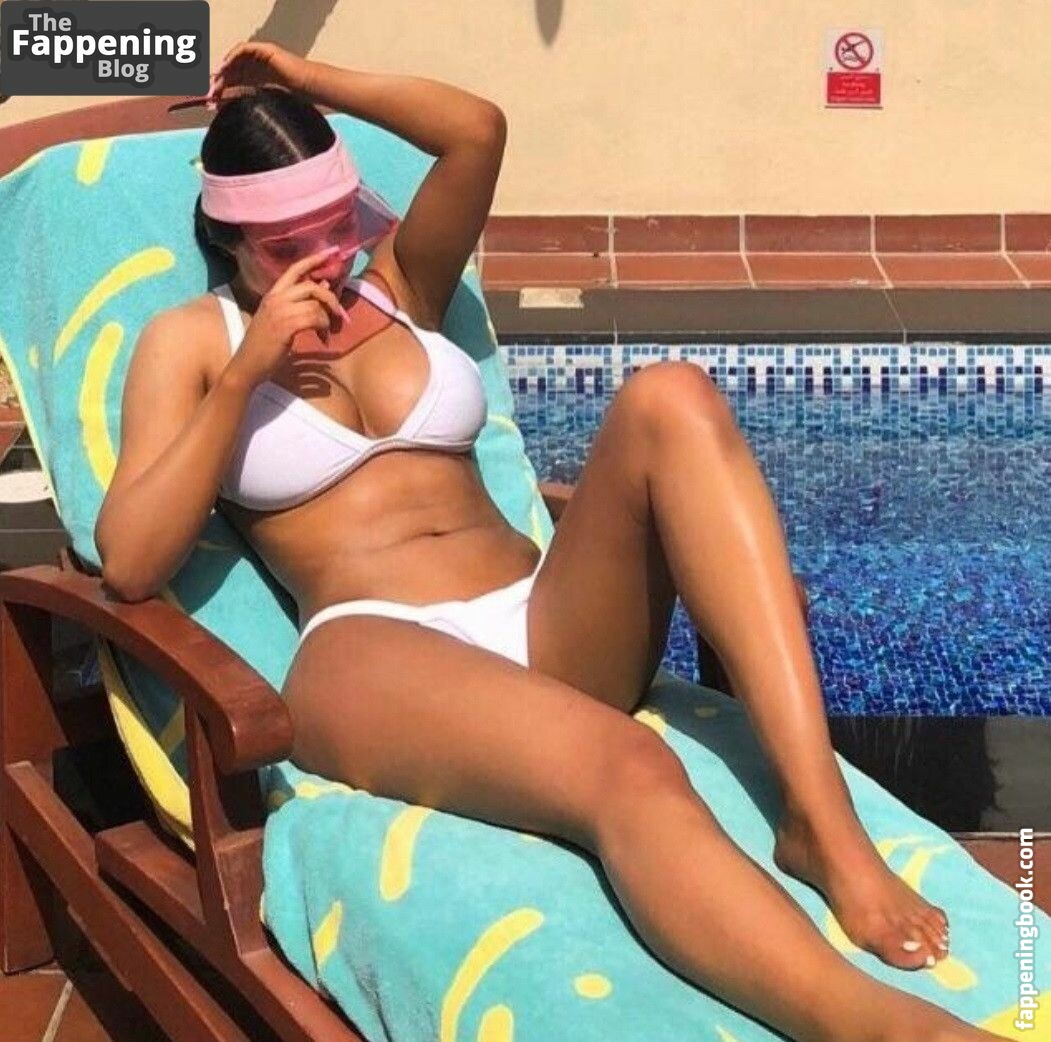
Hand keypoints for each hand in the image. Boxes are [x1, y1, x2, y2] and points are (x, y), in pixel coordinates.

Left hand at [206, 41, 309, 108]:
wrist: (309, 88)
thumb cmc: (294, 101)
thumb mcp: (265, 106)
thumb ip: (249, 108)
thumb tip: (231, 117)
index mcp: (256, 82)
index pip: (233, 84)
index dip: (220, 92)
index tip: (210, 102)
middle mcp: (255, 68)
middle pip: (231, 72)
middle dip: (218, 82)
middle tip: (208, 94)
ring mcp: (260, 58)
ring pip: (235, 60)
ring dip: (223, 69)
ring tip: (215, 81)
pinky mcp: (264, 50)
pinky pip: (243, 49)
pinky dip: (232, 57)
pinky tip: (225, 67)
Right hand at [224, 246, 349, 390]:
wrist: (248, 365)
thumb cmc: (265, 345)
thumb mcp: (282, 319)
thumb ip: (301, 302)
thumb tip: (324, 285)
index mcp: (273, 294)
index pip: (295, 268)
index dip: (315, 258)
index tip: (333, 251)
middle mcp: (275, 298)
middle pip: (311, 285)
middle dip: (331, 298)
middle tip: (341, 315)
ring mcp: (279, 311)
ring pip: (315, 304)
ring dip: (327, 319)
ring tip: (327, 333)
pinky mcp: (285, 326)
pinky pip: (314, 318)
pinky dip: (323, 328)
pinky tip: (323, 340)